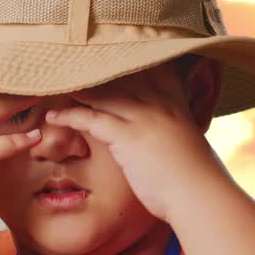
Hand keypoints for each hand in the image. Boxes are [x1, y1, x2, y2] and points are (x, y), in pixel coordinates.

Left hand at [44, 67, 230, 223]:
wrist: (200, 196)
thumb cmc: (196, 177)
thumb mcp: (190, 142)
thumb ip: (174, 130)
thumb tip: (165, 136)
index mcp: (175, 101)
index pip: (148, 69)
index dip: (123, 63)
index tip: (101, 59)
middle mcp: (159, 102)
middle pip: (120, 76)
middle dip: (93, 72)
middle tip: (68, 68)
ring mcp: (143, 117)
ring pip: (102, 92)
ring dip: (75, 90)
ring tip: (55, 88)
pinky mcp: (128, 136)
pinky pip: (91, 118)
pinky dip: (69, 116)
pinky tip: (54, 116)